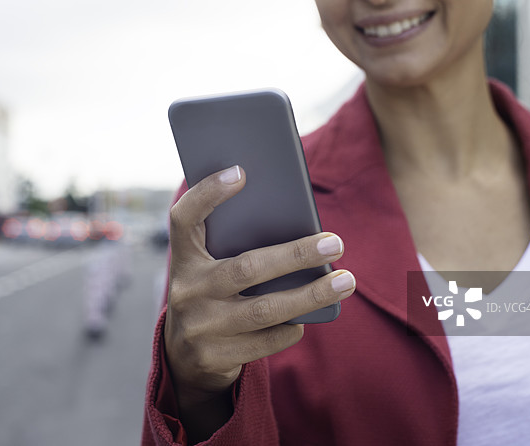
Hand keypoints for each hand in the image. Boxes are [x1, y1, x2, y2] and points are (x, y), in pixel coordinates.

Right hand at [164, 165, 355, 435]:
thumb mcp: (211, 267)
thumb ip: (235, 247)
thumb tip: (297, 229)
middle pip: (246, 268)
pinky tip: (310, 317)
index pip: (185, 218)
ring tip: (346, 281)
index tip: (241, 171)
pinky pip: (265, 341)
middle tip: (336, 243)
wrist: (184, 357)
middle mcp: (185, 290)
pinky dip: (292, 328)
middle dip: (296, 255)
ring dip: (311, 294)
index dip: (208, 194)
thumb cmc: (213, 294)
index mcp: (184, 257)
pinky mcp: (212, 357)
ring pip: (264, 309)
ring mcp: (197, 326)